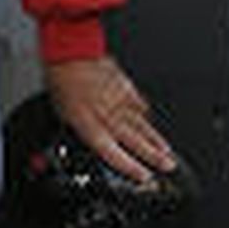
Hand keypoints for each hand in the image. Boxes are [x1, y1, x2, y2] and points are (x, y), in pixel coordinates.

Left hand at [45, 56, 178, 183]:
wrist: (71, 50)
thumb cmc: (60, 78)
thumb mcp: (60, 111)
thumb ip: (76, 128)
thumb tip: (82, 139)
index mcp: (88, 123)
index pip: (113, 152)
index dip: (130, 167)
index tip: (144, 176)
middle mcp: (107, 115)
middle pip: (136, 141)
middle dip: (154, 157)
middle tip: (168, 167)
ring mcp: (120, 101)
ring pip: (142, 125)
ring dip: (155, 140)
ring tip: (167, 152)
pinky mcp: (126, 87)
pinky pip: (139, 105)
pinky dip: (145, 115)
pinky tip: (150, 121)